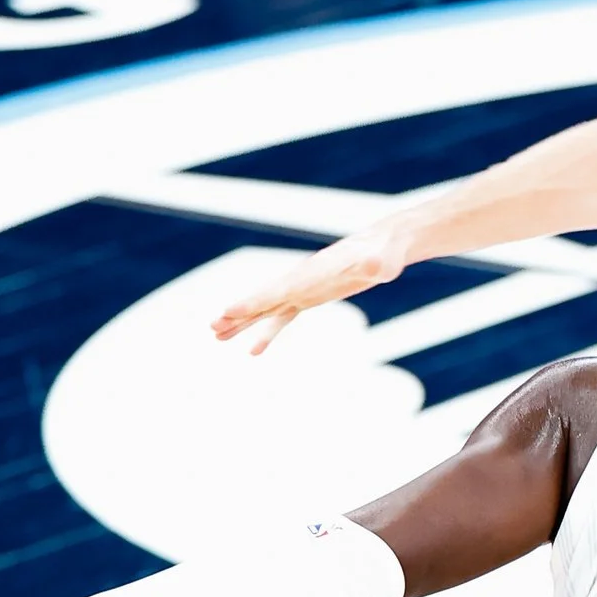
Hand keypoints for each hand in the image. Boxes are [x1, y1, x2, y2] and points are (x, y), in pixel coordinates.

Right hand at [210, 224, 409, 354]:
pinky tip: (253, 350)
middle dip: (239, 313)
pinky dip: (267, 332)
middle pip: (264, 299)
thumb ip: (375, 264)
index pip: (278, 290)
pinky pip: (283, 317)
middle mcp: (301, 281)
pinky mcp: (311, 297)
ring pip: (266, 309)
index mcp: (313, 274)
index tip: (229, 310)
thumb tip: (375, 265)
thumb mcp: (382, 262)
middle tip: (213, 325)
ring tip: (217, 336)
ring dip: (243, 323)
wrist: (383, 246)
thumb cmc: (384, 253)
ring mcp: (304, 289)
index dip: (254, 301)